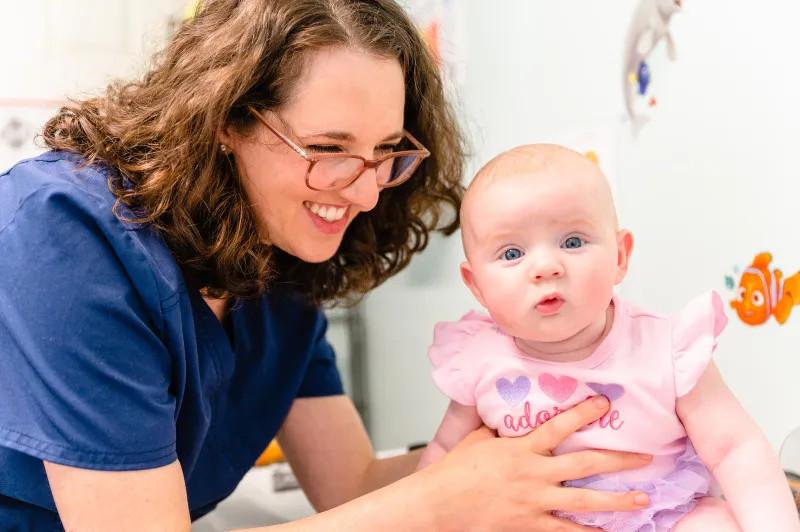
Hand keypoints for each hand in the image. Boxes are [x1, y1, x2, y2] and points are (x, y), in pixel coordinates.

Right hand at [417, 396, 651, 530]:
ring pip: (585, 501)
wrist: (440, 504)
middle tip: (645, 457)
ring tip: (642, 499)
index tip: (605, 403)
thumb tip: (507, 418)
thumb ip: (498, 430)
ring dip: (617, 500)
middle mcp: (533, 473)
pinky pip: (565, 531)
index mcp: (521, 448)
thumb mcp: (477, 441)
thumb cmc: (455, 472)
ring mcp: (534, 501)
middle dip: (618, 460)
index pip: (559, 426)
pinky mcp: (529, 525)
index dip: (584, 413)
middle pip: (585, 464)